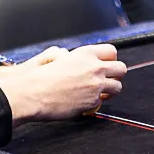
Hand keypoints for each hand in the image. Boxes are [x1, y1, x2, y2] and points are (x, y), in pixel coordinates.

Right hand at [0, 44, 126, 124]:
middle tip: (106, 79)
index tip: (105, 64)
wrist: (31, 93)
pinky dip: (96, 101)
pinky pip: (102, 101)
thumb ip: (74, 58)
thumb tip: (78, 60)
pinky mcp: (92, 101)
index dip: (110, 59)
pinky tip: (84, 100)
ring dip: (110, 89)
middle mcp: (94, 68)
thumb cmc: (40, 77)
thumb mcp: (57, 57)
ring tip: (98, 92)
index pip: (112, 51)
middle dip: (116, 74)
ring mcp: (96, 85)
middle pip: (121, 69)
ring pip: (118, 86)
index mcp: (85, 53)